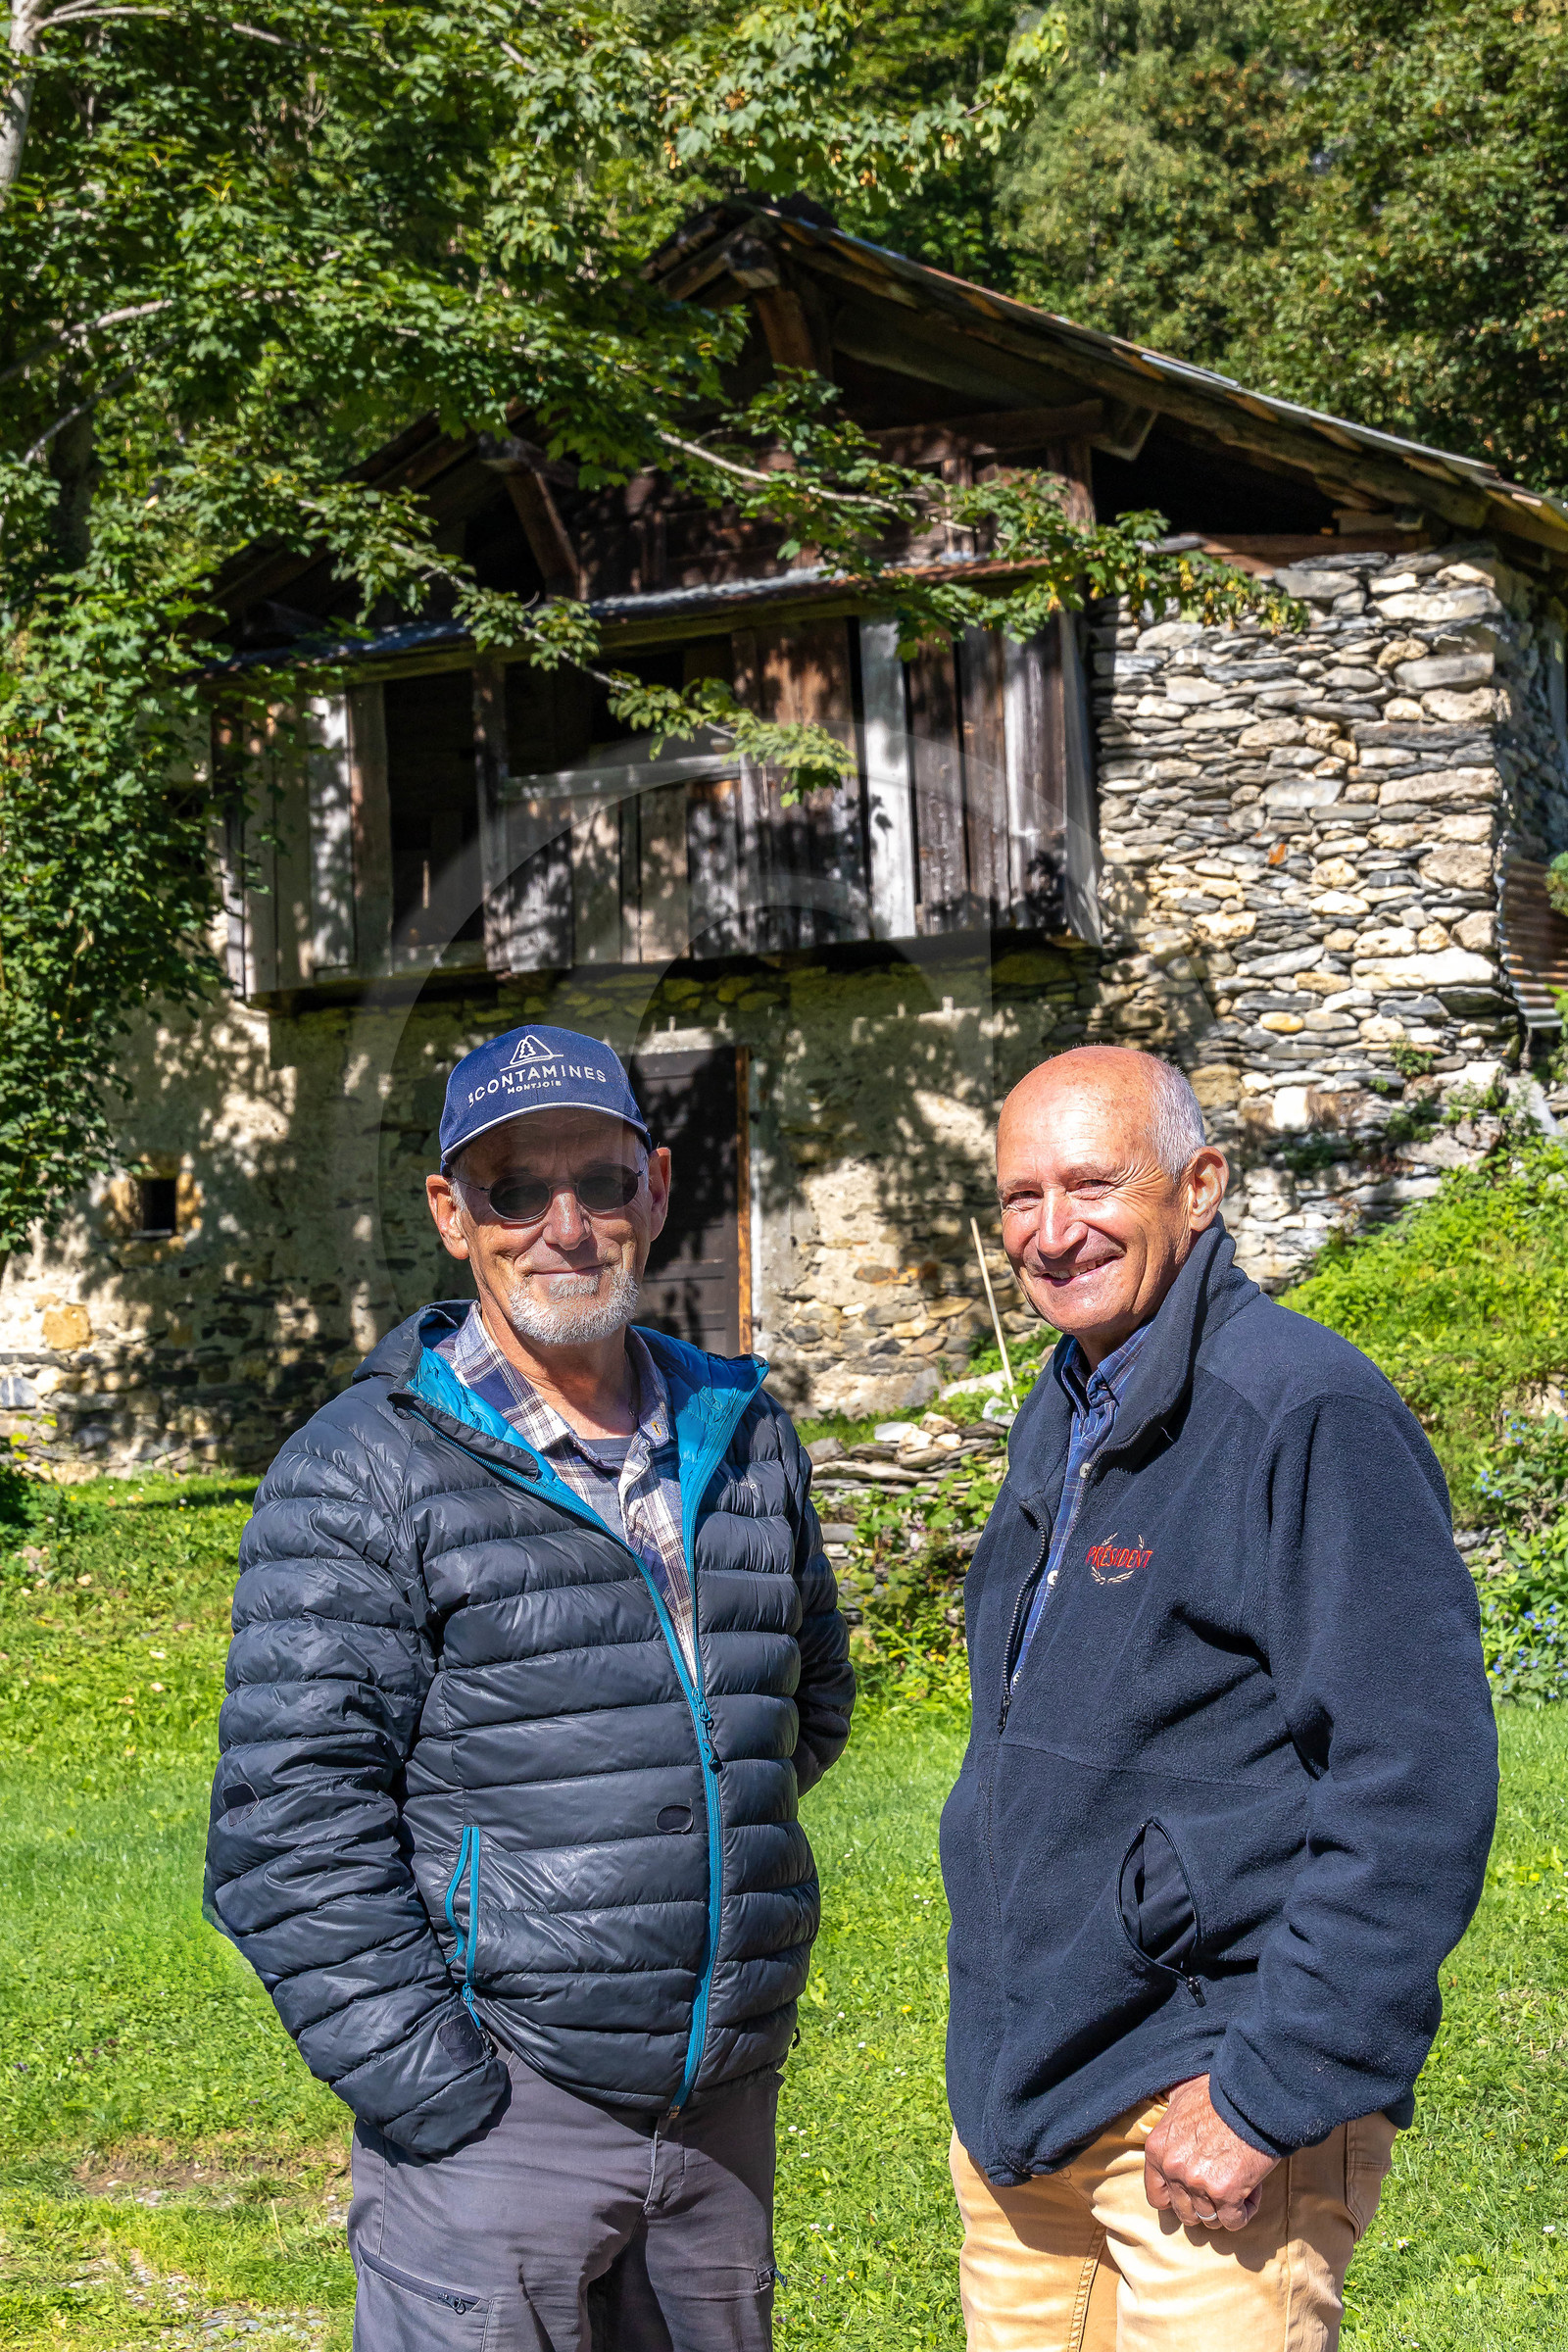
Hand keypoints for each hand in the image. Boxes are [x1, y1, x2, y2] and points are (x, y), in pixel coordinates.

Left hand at [1143, 2075, 1278, 2231]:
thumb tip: (1170, 2105)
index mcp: (1157, 2149)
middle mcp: (1173, 2169)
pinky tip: (1252, 2190)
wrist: (1250, 2095)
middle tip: (1220, 2184)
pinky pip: (1233, 2222)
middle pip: (1184, 2212)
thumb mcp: (1180, 2095)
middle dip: (1203, 2203)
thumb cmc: (1217, 2092)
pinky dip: (1244, 2211)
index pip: (1157, 2196)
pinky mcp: (1226, 2194)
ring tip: (1238, 2182)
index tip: (1193, 2190)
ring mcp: (1198, 2184)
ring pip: (1209, 2220)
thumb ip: (1170, 2112)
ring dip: (1225, 2207)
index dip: (1176, 2197)